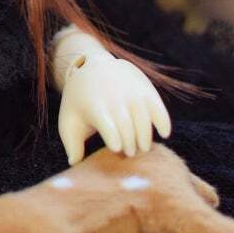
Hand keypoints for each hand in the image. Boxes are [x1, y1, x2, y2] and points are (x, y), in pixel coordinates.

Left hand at [58, 51, 171, 165]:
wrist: (93, 67)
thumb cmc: (80, 102)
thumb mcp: (69, 120)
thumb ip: (71, 144)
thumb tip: (74, 164)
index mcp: (94, 106)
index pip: (108, 126)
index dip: (114, 140)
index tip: (116, 149)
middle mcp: (114, 98)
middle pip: (127, 126)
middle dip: (130, 144)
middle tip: (130, 154)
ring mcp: (132, 92)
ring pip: (143, 119)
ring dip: (145, 137)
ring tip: (142, 148)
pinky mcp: (146, 89)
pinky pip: (158, 107)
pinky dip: (163, 121)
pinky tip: (164, 134)